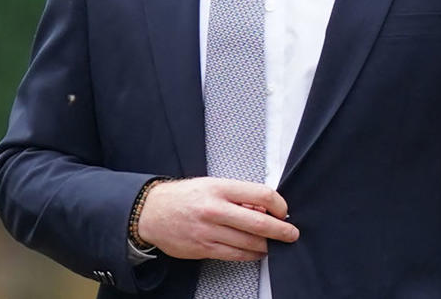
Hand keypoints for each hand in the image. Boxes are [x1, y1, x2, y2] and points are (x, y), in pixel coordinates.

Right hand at [135, 177, 298, 260]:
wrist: (150, 213)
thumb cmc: (181, 197)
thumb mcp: (209, 185)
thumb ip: (236, 195)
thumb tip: (264, 207)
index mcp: (218, 188)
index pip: (261, 194)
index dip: (279, 205)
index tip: (282, 210)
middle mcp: (214, 209)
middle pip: (260, 222)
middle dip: (282, 231)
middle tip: (291, 233)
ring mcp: (209, 230)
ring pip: (251, 243)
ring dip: (267, 245)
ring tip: (271, 242)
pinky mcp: (205, 248)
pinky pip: (238, 255)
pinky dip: (252, 254)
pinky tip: (255, 250)